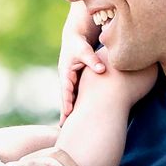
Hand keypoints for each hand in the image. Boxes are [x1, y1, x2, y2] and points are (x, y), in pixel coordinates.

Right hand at [59, 2, 106, 119]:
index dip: (67, 102)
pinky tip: (83, 117)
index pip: (66, 90)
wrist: (75, 37)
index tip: (68, 113)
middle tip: (65, 127)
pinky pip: (78, 96)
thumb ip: (92, 60)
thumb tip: (101, 70)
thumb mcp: (83, 50)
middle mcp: (67, 79)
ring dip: (72, 112)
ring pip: (73, 99)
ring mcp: (72, 82)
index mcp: (66, 72)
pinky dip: (79, 106)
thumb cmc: (79, 43)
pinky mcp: (78, 82)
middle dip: (66, 112)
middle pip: (67, 99)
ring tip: (70, 127)